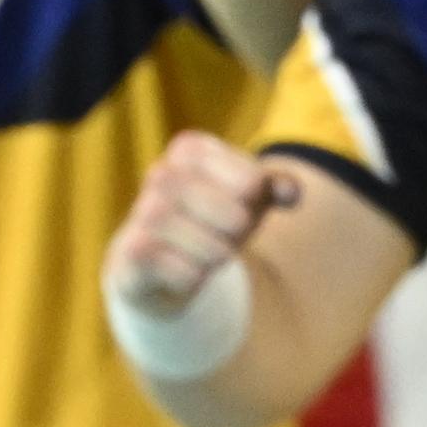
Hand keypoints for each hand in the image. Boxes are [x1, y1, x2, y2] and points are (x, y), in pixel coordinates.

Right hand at [104, 131, 299, 316]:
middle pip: (232, 214)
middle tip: (231, 233)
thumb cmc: (209, 217)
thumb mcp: (247, 197)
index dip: (257, 201)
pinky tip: (187, 271)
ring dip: (218, 254)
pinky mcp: (133, 254)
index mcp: (189, 149)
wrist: (156, 261)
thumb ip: (275, 187)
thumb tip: (292, 193)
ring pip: (208, 245)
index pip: (250, 180)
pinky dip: (195, 277)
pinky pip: (184, 273)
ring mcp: (142, 214)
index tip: (244, 202)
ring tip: (211, 253)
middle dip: (240, 231)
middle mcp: (161, 175)